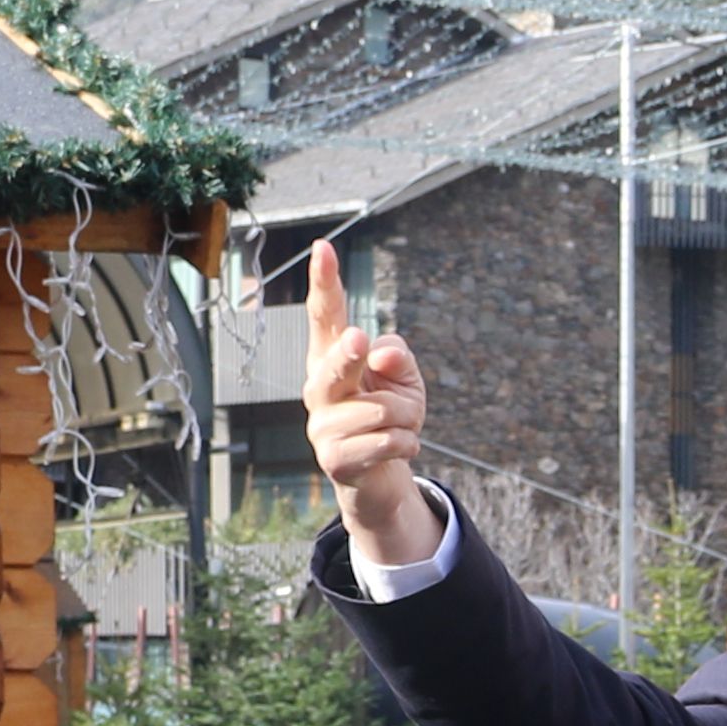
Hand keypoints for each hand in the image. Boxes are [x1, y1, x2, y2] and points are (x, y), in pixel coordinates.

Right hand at [301, 239, 441, 573]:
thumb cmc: (390, 416)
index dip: (324, 282)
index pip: (325, 315)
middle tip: (360, 341)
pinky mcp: (335, 459)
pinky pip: (387, 442)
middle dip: (348, 353)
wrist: (381, 478)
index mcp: (332, 357)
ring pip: (380, 411)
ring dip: (406, 418)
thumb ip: (398, 357)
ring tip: (400, 426)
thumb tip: (382, 351)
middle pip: (335, 361)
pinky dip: (407, 444)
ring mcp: (321, 426)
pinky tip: (399, 448)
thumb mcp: (404, 379)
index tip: (323, 247)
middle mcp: (319, 388)